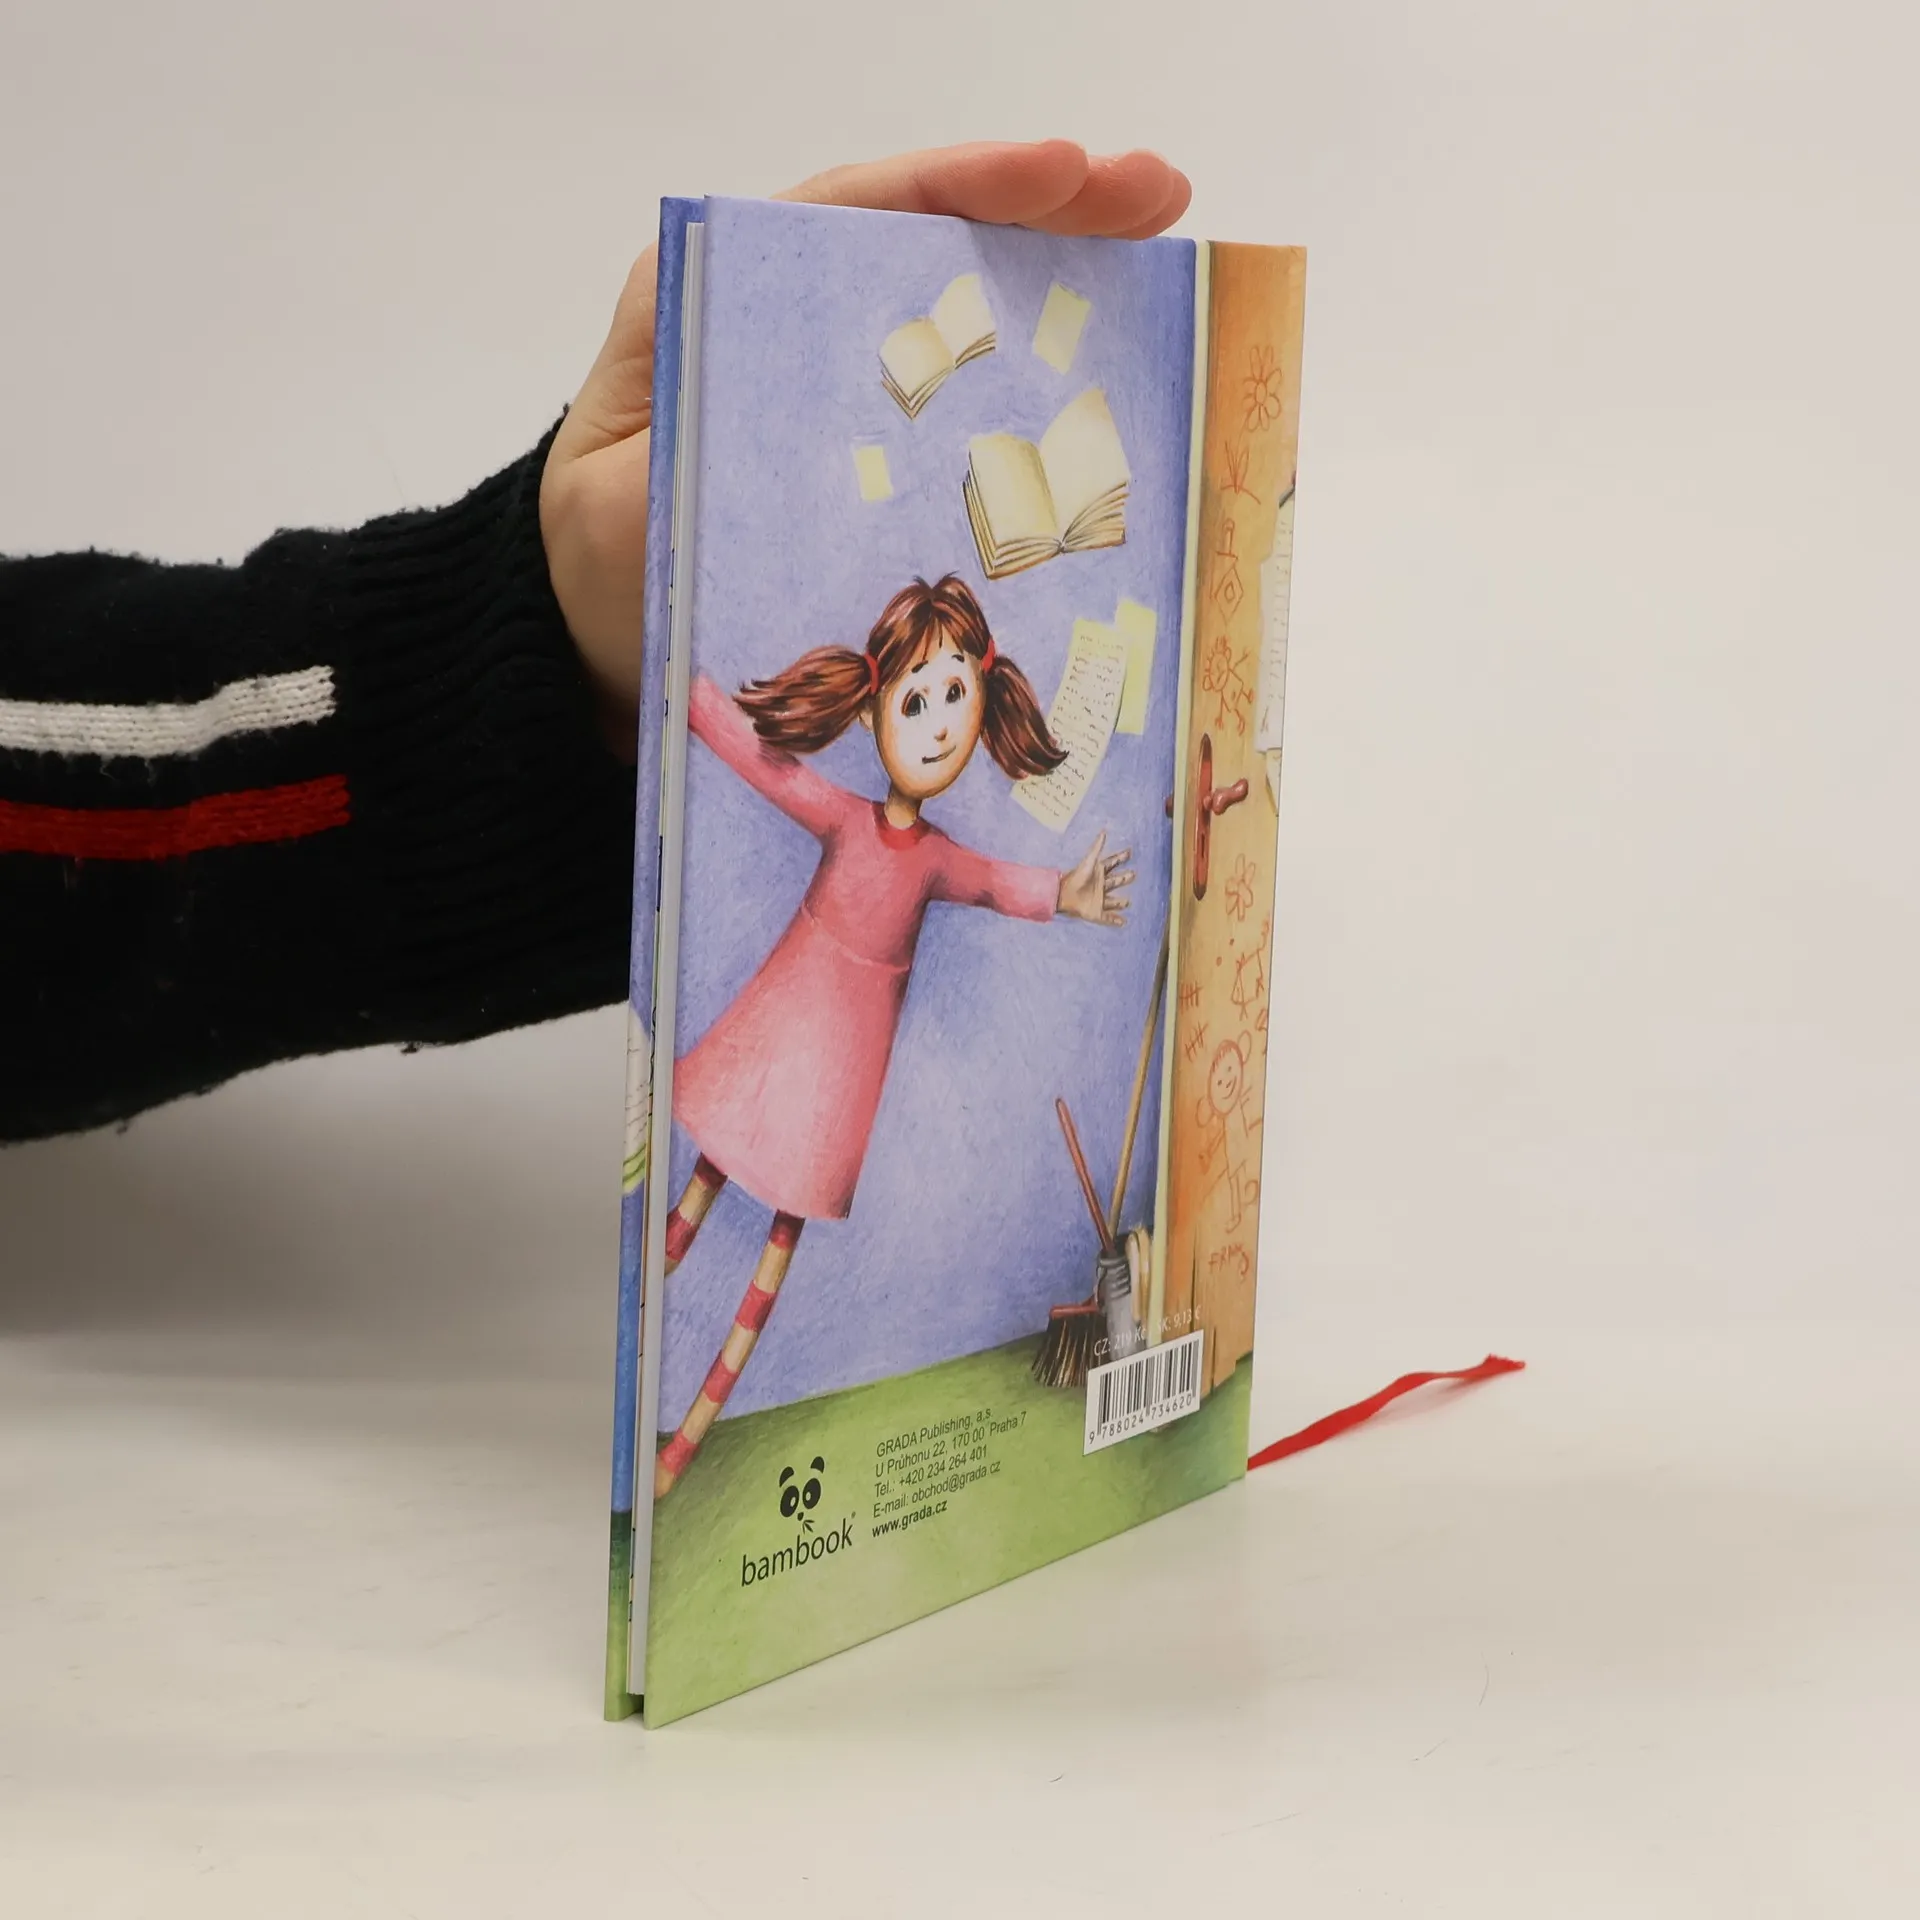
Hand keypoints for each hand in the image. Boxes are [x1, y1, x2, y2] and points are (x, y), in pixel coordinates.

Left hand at [540, 142, 1191, 753]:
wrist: (604, 643)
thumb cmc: (605, 570)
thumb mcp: (622, 504)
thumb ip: (688, 452)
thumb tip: (796, 431)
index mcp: (718, 302)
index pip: (851, 214)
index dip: (964, 186)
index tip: (1066, 171)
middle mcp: (789, 323)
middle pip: (927, 241)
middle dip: (1048, 210)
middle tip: (1159, 196)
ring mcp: (844, 388)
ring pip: (961, 312)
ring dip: (1065, 284)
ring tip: (1168, 259)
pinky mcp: (877, 452)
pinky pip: (968, 405)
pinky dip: (1041, 388)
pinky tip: (1117, 379)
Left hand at [1057, 831, 1132, 927]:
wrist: (1063, 895)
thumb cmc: (1076, 877)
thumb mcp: (1089, 862)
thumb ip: (1096, 847)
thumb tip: (1104, 831)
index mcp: (1098, 873)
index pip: (1112, 864)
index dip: (1120, 858)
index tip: (1129, 852)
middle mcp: (1100, 886)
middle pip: (1115, 882)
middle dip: (1123, 879)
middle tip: (1134, 874)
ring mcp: (1098, 899)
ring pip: (1112, 901)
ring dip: (1120, 902)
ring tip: (1128, 902)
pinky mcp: (1096, 912)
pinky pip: (1107, 918)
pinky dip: (1115, 921)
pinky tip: (1123, 922)